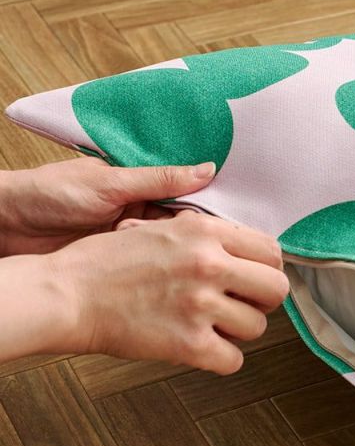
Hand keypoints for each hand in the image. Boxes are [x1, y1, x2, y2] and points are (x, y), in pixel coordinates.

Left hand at [0, 156, 215, 256]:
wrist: (4, 226)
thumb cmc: (47, 194)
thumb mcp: (110, 184)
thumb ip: (158, 179)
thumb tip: (208, 169)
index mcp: (140, 184)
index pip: (188, 193)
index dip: (214, 203)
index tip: (240, 215)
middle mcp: (140, 211)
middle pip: (186, 223)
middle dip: (205, 234)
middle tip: (228, 246)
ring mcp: (131, 239)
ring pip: (172, 246)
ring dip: (186, 254)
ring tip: (211, 262)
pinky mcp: (120, 264)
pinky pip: (152, 267)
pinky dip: (166, 271)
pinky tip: (183, 277)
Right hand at [48, 211, 288, 374]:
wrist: (67, 294)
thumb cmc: (106, 262)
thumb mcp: (161, 227)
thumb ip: (207, 235)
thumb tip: (246, 250)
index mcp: (205, 231)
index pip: (271, 251)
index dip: (265, 268)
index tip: (252, 278)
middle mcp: (210, 264)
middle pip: (276, 289)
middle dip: (262, 300)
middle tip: (240, 304)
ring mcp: (201, 305)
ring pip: (258, 327)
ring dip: (238, 330)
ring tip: (210, 324)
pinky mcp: (189, 344)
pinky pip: (234, 360)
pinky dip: (221, 358)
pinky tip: (201, 346)